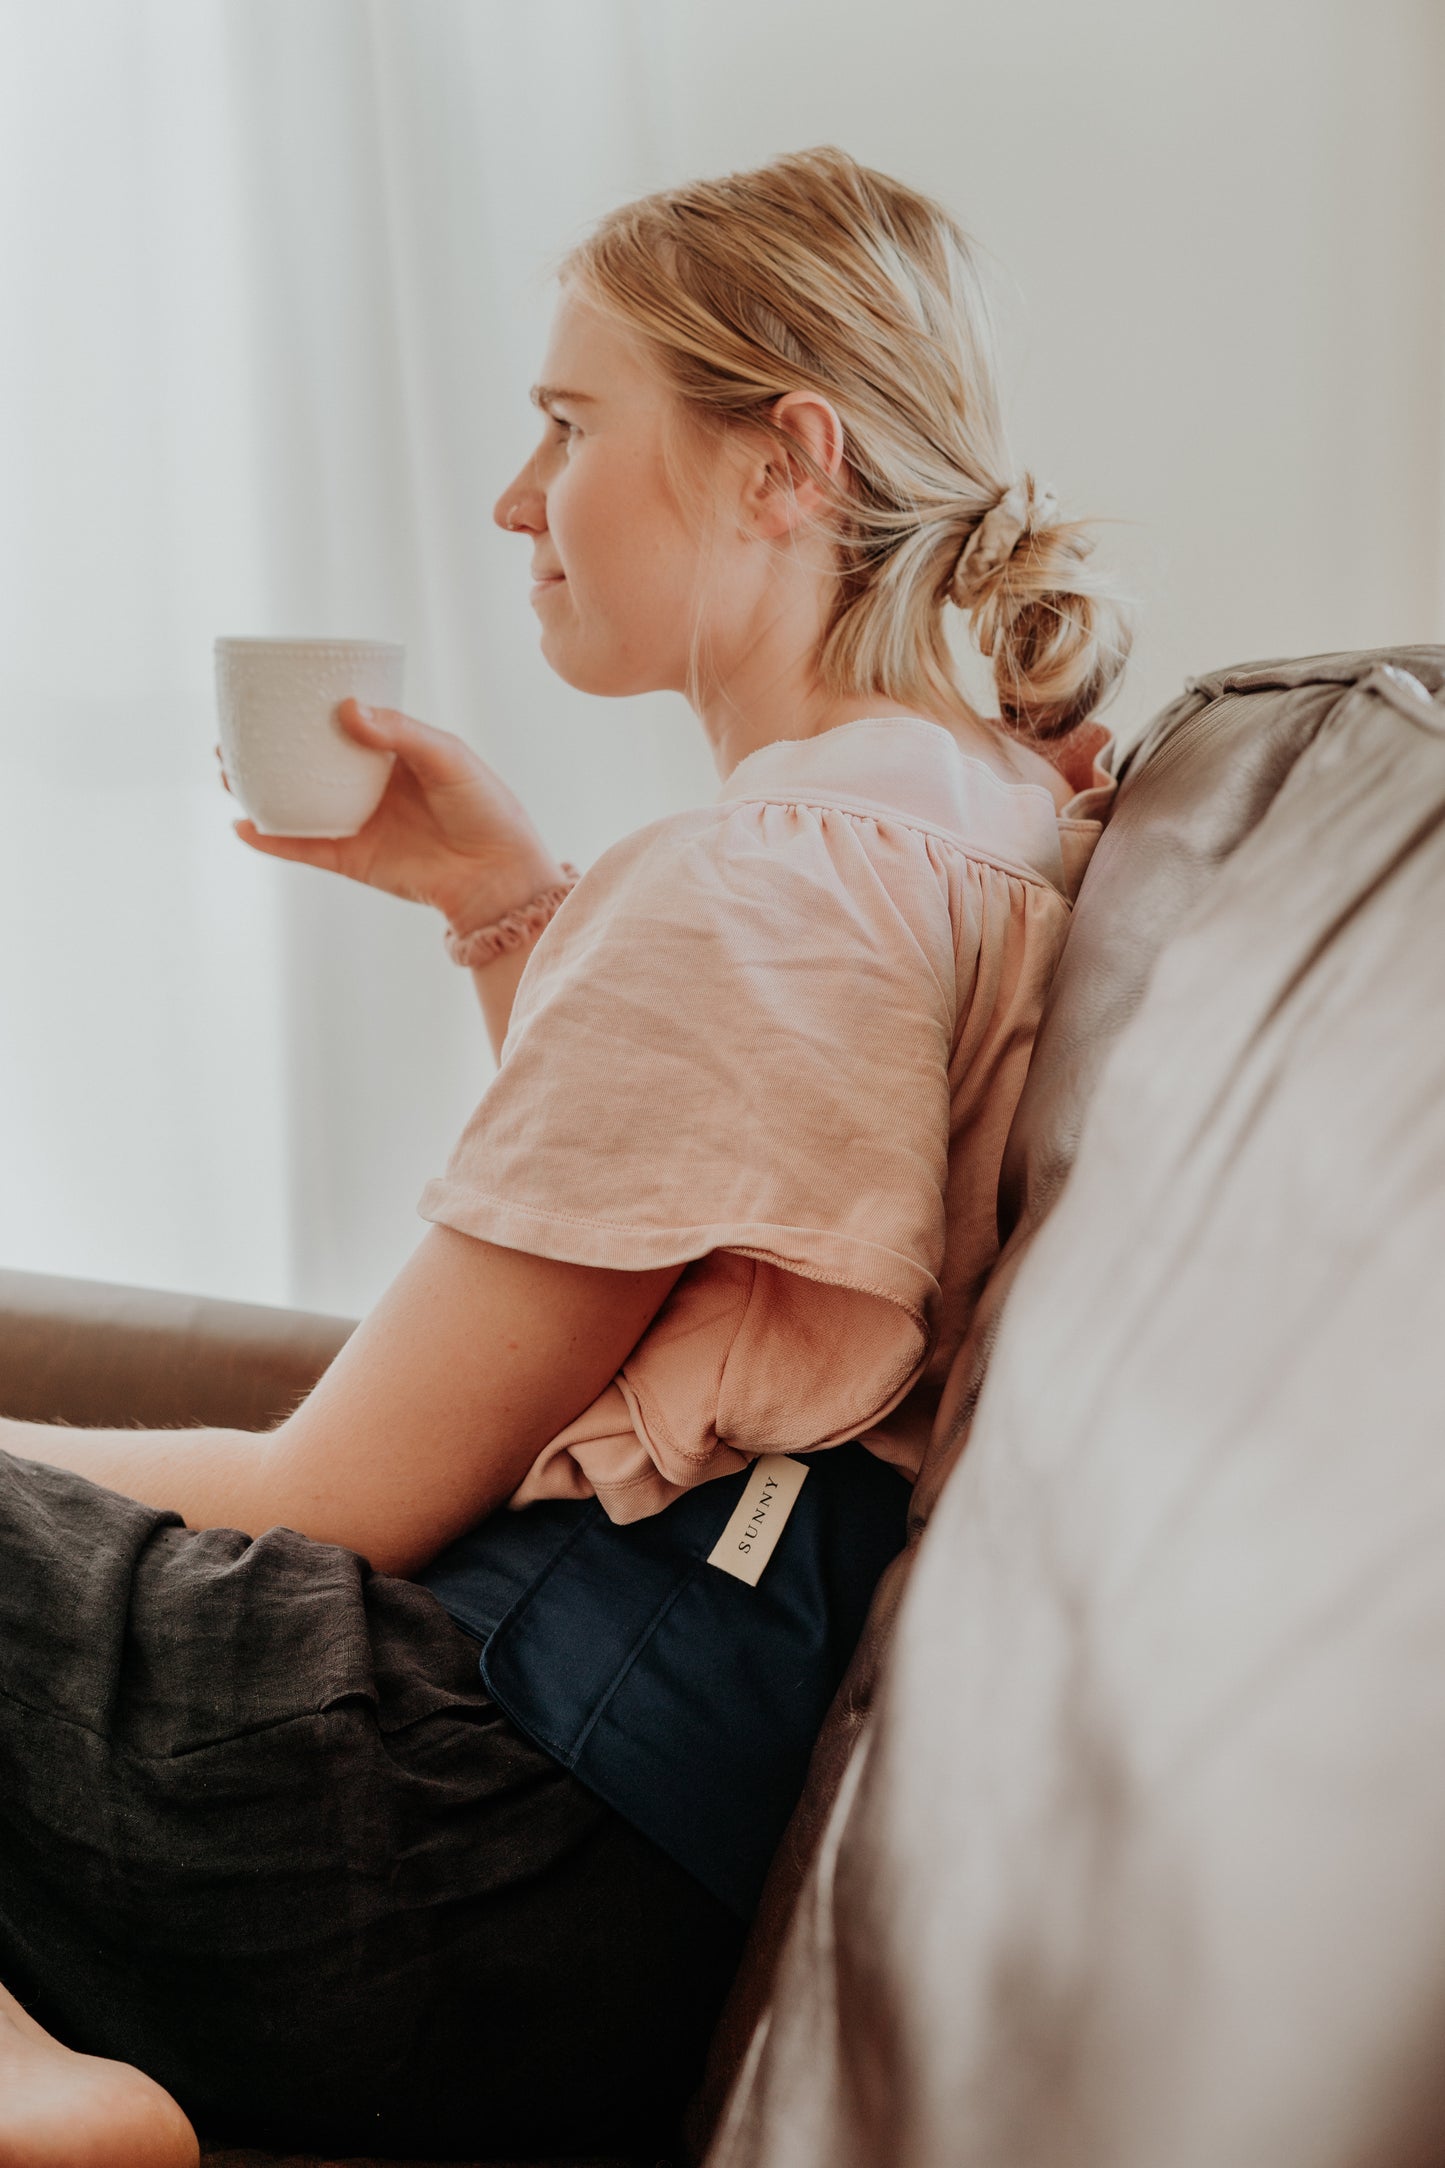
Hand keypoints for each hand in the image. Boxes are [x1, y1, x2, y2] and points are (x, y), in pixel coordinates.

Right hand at [216, 702, 563, 927]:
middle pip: (307, 764)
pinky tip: (242, 826)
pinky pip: (305, 848)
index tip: (271, 693)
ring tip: (226, 771)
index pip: (341, 725)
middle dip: (268, 749)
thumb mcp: (448, 757)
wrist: (500, 876)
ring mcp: (358, 823)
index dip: (307, 710)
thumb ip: (400, 732)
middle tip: (232, 732)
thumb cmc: (487, 809)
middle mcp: (369, 787)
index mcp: (392, 754)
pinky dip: (273, 841)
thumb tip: (347, 708)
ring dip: (259, 791)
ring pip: (297, 805)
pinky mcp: (354, 859)